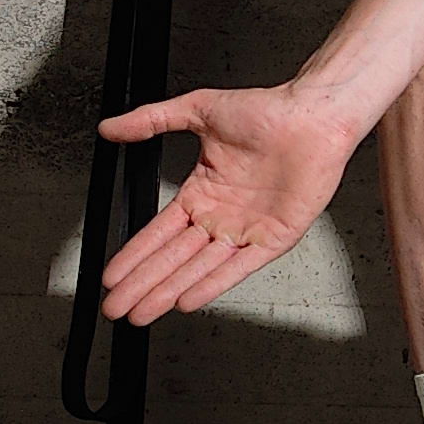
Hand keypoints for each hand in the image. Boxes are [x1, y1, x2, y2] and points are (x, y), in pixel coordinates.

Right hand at [92, 83, 360, 322]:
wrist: (313, 116)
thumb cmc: (267, 111)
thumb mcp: (198, 111)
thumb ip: (151, 121)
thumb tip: (110, 127)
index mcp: (202, 192)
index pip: (159, 232)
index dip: (134, 255)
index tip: (110, 276)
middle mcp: (221, 216)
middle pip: (173, 258)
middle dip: (142, 284)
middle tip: (115, 308)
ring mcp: (247, 229)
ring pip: (199, 267)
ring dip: (168, 290)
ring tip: (141, 312)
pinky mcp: (275, 238)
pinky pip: (239, 267)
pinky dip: (214, 283)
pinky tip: (187, 300)